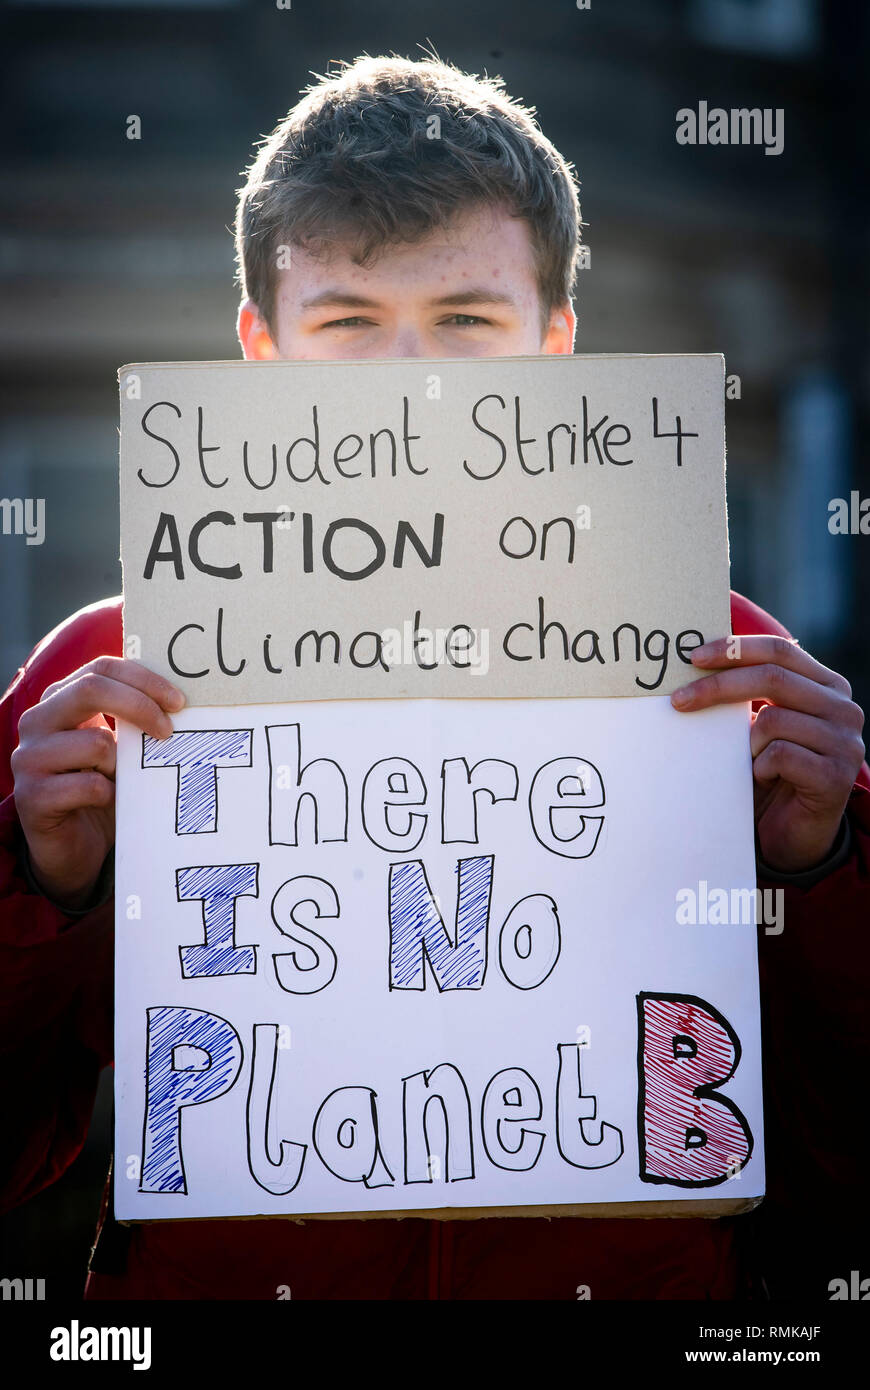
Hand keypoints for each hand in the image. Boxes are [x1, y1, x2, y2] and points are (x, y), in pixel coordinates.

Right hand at [11, 657, 184, 910]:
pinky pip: (89, 786)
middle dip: (140, 706)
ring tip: (124, 781)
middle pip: (91, 689)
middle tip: (169, 730)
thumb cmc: (101, 788)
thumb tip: (178, 701)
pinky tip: (107, 803)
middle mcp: (37, 722)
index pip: (101, 669)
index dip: (143, 679)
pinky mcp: (31, 797)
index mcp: (59, 700)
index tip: (179, 702)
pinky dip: (109, 795)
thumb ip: (131, 720)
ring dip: (123, 766)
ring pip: (95, 744)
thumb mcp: (117, 747)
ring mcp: (29, 758)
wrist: (72, 847)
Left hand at [670, 635, 864, 872]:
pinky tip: (764, 779)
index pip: (779, 650)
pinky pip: (780, 755)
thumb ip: (748, 695)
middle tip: (679, 701)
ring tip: (748, 761)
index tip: (693, 658)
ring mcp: (845, 742)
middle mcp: (843, 708)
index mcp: (827, 685)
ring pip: (773, 720)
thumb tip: (696, 665)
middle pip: (772, 677)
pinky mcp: (836, 776)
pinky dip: (760, 767)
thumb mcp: (760, 727)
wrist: (793, 834)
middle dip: (719, 686)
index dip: (735, 649)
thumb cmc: (771, 773)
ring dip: (746, 744)